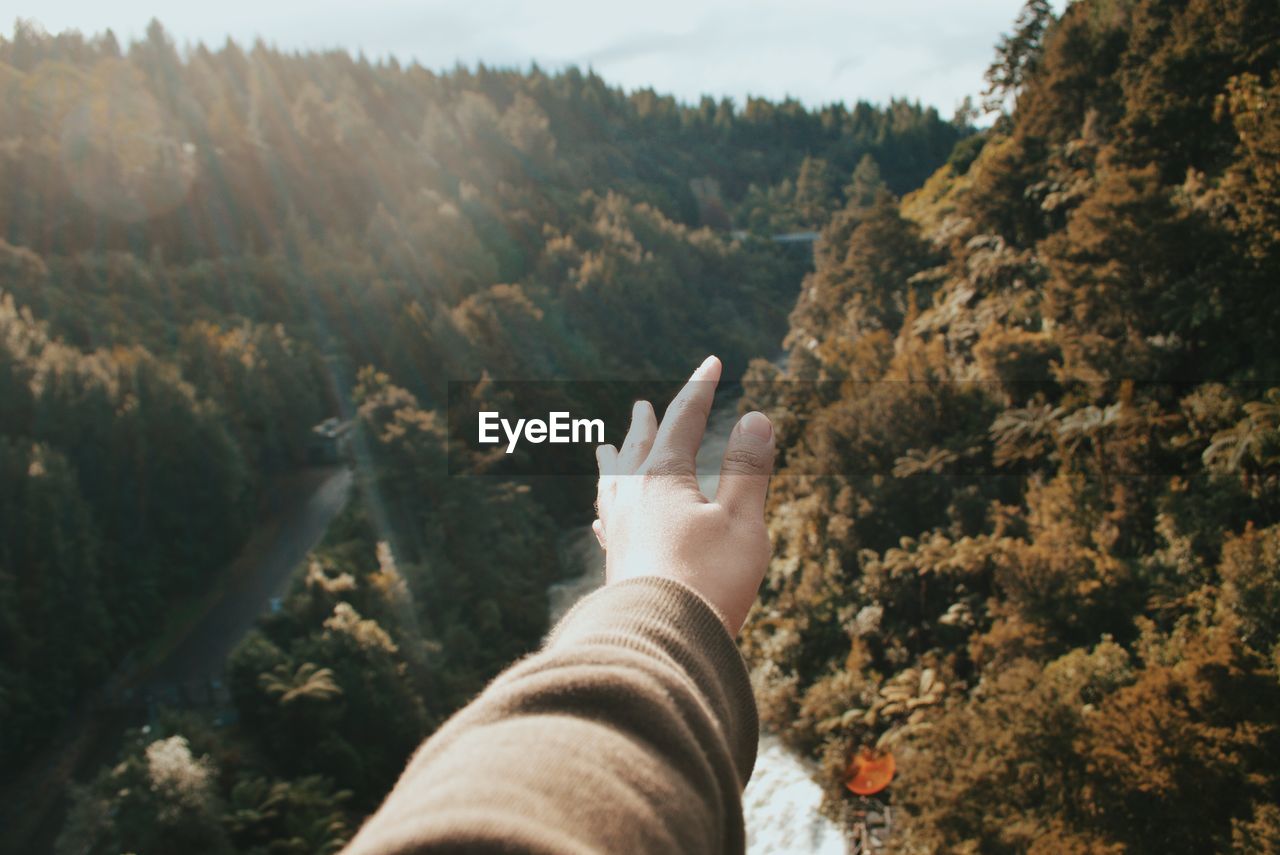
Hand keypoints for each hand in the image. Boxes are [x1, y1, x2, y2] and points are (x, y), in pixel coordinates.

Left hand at [593, 356, 774, 635]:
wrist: (660, 642)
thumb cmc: (709, 581)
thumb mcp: (742, 521)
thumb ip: (748, 469)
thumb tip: (757, 416)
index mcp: (665, 479)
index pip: (683, 422)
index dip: (700, 390)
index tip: (712, 363)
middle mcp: (633, 497)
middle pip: (638, 449)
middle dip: (646, 424)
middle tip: (641, 406)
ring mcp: (619, 530)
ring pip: (612, 483)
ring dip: (615, 461)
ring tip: (606, 449)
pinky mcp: (616, 562)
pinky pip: (605, 522)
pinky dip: (606, 507)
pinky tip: (600, 517)